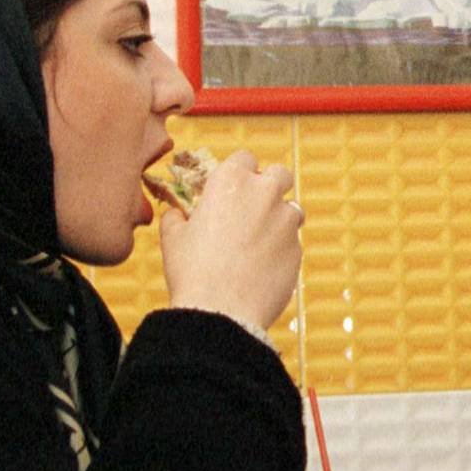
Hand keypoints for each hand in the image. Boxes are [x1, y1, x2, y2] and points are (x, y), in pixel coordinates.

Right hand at [157, 150, 301, 329]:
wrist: (221, 312)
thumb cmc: (193, 272)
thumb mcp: (172, 238)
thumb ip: (177, 217)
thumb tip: (178, 214)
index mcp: (231, 181)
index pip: (244, 158)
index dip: (239, 172)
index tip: (232, 188)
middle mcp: (264, 194)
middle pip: (279, 174)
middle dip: (270, 186)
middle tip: (253, 208)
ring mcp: (285, 221)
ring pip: (291, 208)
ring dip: (279, 219)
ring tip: (257, 243)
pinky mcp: (297, 249)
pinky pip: (292, 242)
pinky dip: (281, 249)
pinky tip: (262, 268)